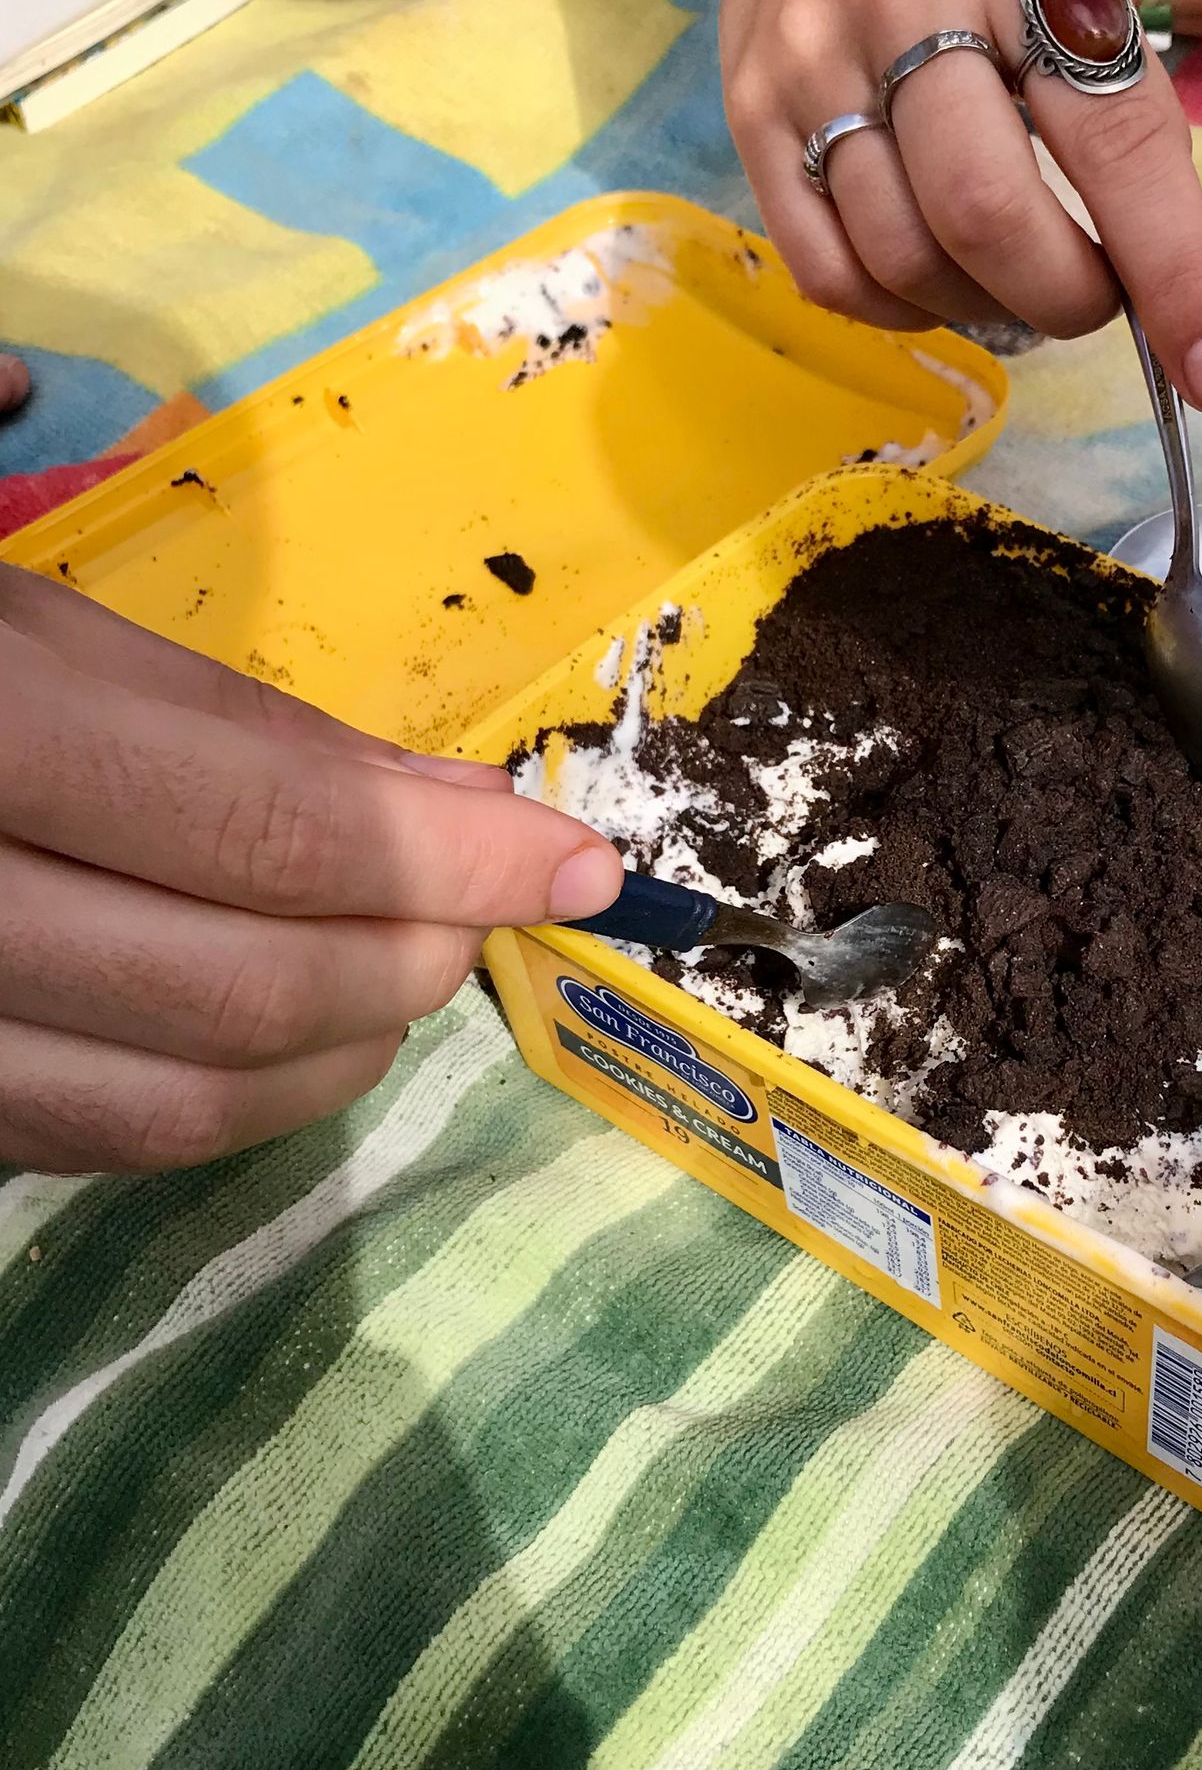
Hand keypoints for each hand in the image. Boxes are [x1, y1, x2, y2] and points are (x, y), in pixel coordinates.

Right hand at [0, 566, 622, 1172]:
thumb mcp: (39, 628)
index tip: (580, 865)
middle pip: (240, 995)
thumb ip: (249, 730)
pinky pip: (95, 1141)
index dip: (452, 864)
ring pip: (177, 1107)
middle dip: (411, 956)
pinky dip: (231, 1098)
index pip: (266, 838)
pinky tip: (287, 1023)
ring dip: (344, 1047)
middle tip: (490, 902)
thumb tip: (469, 816)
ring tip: (409, 960)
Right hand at [715, 0, 1201, 410]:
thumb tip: (1164, 277)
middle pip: (987, 214)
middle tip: (1095, 301)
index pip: (1113, 137)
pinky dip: (899, 308)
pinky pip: (827, 267)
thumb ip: (1121, 94)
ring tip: (1016, 284)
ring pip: (903, 255)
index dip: (1173, 269)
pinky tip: (938, 283)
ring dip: (987, 307)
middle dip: (1067, 297)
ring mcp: (809, 56)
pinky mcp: (748, 109)